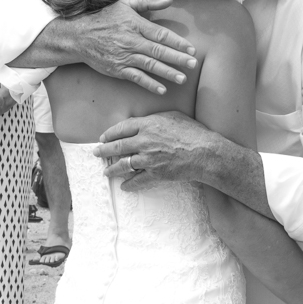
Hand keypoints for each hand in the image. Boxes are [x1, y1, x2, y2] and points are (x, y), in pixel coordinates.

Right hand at [73, 0, 196, 94]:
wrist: (79, 36)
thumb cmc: (105, 18)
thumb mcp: (125, 4)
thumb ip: (147, 2)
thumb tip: (169, 0)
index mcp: (135, 24)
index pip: (160, 34)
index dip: (178, 42)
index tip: (192, 49)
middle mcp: (131, 41)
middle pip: (158, 51)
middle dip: (177, 58)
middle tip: (193, 64)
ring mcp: (124, 56)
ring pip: (149, 65)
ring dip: (167, 72)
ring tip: (182, 78)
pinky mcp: (117, 69)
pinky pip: (136, 77)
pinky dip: (149, 84)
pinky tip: (162, 89)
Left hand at [94, 111, 219, 190]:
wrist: (205, 152)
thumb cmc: (192, 131)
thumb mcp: (172, 116)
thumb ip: (154, 119)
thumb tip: (144, 122)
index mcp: (147, 125)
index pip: (121, 128)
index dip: (109, 133)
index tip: (103, 137)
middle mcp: (144, 141)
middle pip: (117, 147)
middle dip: (104, 151)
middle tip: (97, 153)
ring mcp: (148, 159)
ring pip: (123, 165)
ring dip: (112, 170)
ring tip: (106, 172)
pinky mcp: (155, 174)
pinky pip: (137, 181)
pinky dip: (129, 185)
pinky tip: (124, 186)